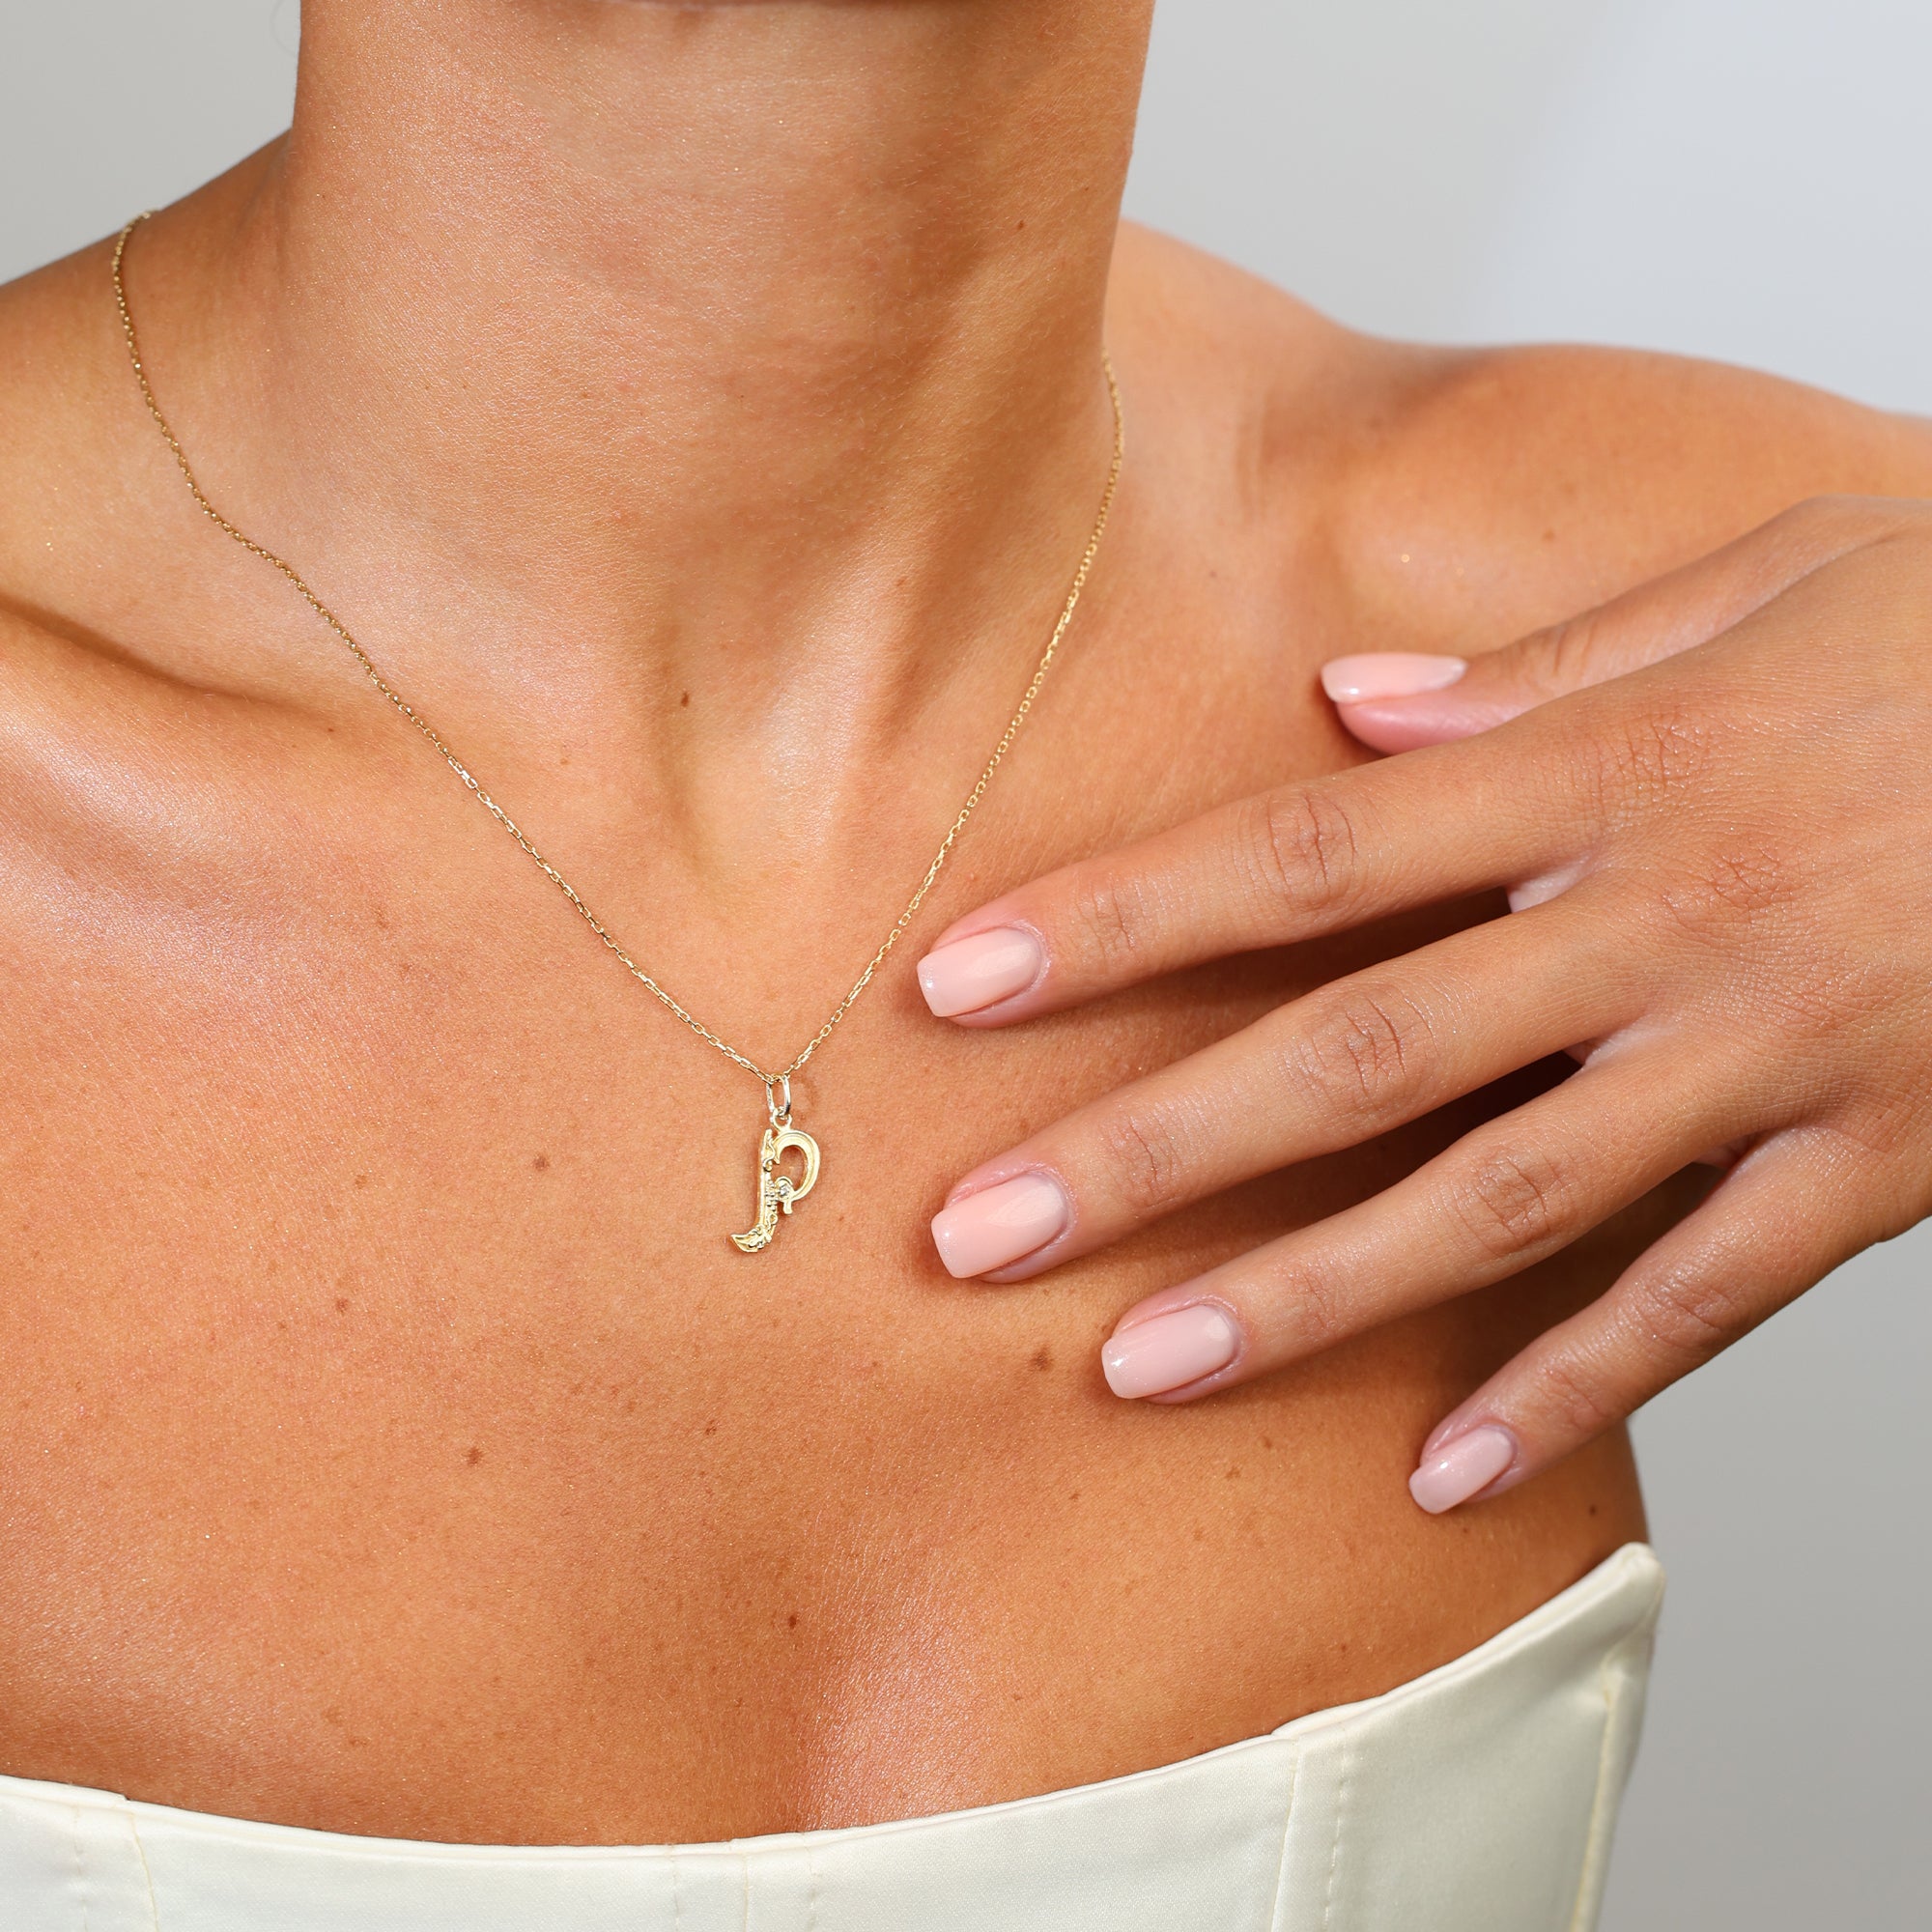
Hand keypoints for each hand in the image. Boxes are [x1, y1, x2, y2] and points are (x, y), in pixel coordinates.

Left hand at [917, 496, 1931, 1510]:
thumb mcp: (1762, 580)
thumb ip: (1543, 662)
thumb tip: (1348, 707)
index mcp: (1604, 772)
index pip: (1302, 858)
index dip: (1120, 923)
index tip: (960, 984)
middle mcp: (1655, 925)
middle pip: (1352, 1055)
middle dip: (1150, 1149)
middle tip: (975, 1235)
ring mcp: (1767, 1055)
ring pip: (1496, 1201)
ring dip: (1305, 1295)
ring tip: (1135, 1368)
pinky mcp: (1878, 1161)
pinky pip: (1706, 1299)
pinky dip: (1577, 1385)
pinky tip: (1452, 1468)